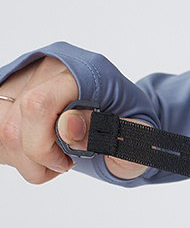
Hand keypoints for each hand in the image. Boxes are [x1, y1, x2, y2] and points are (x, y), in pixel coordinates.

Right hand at [0, 56, 149, 182]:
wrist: (126, 122)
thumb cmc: (133, 130)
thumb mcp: (138, 137)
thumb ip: (112, 134)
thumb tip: (68, 127)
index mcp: (89, 71)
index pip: (40, 104)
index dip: (44, 144)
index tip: (68, 161)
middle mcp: (54, 65)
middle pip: (15, 121)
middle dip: (38, 157)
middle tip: (66, 162)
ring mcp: (29, 74)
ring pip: (1, 128)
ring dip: (24, 157)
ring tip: (55, 156)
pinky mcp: (12, 88)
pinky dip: (15, 151)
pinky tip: (40, 150)